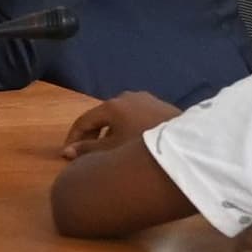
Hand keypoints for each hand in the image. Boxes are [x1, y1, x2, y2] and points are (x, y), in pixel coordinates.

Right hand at [62, 91, 179, 156]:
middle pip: (101, 116)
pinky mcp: (158, 105)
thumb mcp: (112, 150)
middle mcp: (126, 97)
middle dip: (91, 135)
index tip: (67, 154)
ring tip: (107, 151)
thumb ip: (87, 150)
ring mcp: (144, 99)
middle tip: (84, 154)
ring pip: (118, 117)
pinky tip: (128, 143)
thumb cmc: (144, 146)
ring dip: (108, 132)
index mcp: (112, 105)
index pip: (83, 120)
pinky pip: (133, 116)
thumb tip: (66, 152)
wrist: (186, 144)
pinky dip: (124, 128)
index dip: (73, 138)